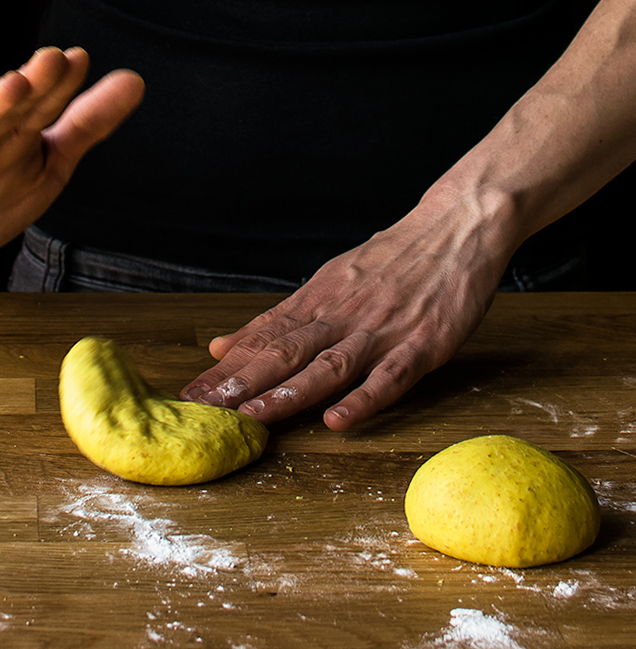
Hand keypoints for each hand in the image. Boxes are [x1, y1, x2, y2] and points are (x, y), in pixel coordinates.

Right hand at [0, 46, 143, 267]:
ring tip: (16, 82)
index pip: (45, 105)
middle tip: (56, 58)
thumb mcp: (50, 165)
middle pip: (14, 109)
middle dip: (35, 86)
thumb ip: (88, 124)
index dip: (62, 86)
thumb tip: (136, 79)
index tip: (80, 58)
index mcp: (19, 133)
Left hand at [180, 191, 515, 429]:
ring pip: (329, 366)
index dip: (226, 368)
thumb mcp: (330, 279)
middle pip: (285, 352)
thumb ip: (279, 319)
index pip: (262, 338)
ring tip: (255, 418)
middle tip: (204, 410)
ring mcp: (382, 330)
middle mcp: (342, 314)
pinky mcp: (422, 344)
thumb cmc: (393, 258)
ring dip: (289, 394)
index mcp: (318, 299)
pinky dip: (364, 399)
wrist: (456, 227)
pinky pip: (390, 377)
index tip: (191, 394)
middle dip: (242, 384)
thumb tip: (222, 346)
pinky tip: (339, 420)